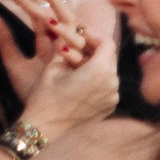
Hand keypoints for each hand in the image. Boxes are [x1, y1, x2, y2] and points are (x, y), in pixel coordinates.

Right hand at [0, 0, 117, 136]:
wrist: (46, 128)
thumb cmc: (46, 95)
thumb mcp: (53, 66)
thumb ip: (65, 46)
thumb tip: (67, 31)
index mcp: (100, 71)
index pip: (107, 44)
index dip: (93, 36)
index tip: (79, 35)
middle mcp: (113, 84)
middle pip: (110, 58)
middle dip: (94, 50)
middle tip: (77, 46)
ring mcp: (114, 97)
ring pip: (110, 72)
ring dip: (96, 65)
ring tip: (77, 63)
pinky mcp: (110, 107)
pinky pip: (108, 87)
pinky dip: (98, 80)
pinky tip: (81, 80)